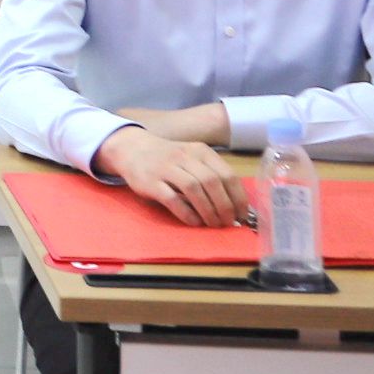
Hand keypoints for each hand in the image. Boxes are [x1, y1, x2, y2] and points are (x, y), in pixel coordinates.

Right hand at [96, 126, 248, 228]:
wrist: (132, 149)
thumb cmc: (168, 159)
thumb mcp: (192, 159)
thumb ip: (210, 175)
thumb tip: (234, 206)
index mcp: (200, 151)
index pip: (227, 174)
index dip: (238, 197)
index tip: (242, 215)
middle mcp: (185, 157)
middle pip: (212, 182)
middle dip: (225, 206)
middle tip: (228, 223)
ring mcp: (166, 168)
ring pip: (194, 189)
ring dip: (208, 211)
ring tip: (213, 224)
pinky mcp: (151, 182)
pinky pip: (172, 199)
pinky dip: (187, 213)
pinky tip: (194, 222)